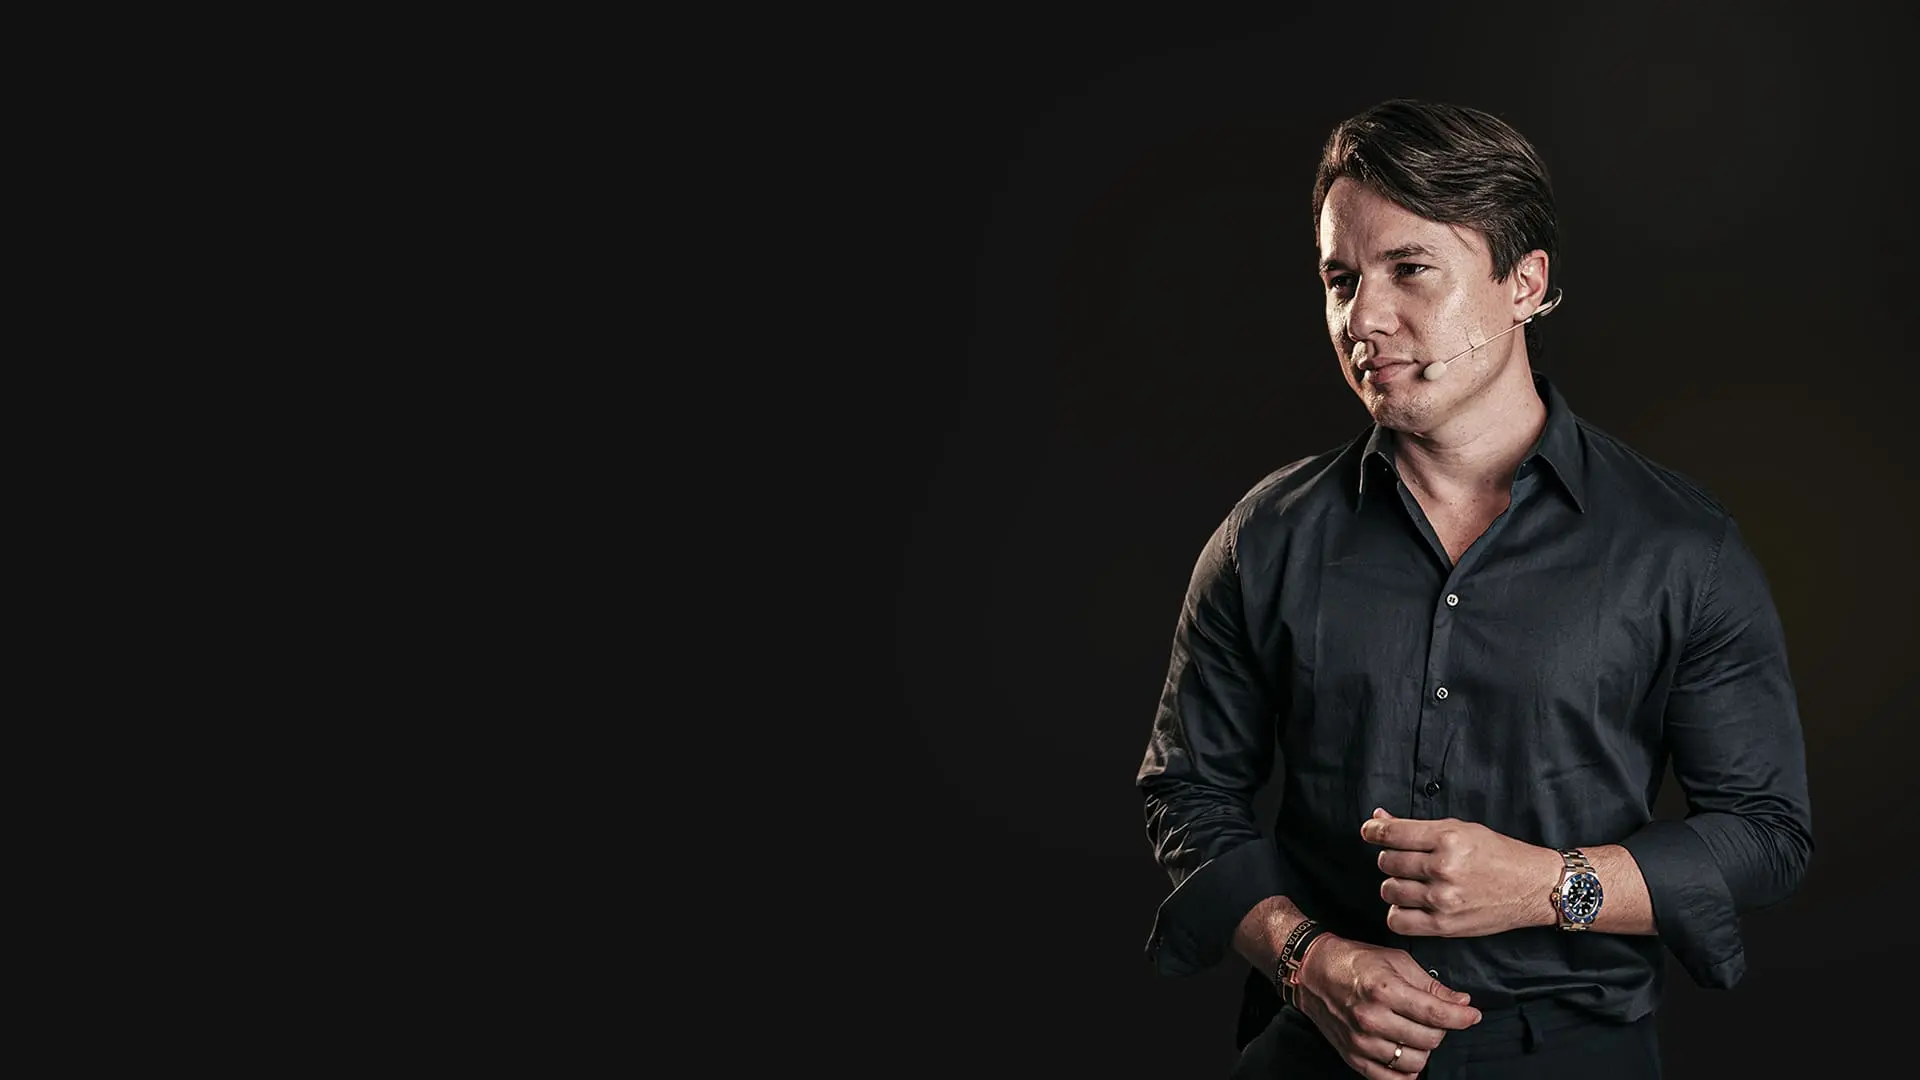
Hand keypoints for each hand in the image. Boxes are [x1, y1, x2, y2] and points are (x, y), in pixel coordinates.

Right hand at [1292, 934, 1481, 1078]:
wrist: (1313, 972)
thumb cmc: (1355, 961)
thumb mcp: (1396, 961)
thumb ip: (1431, 984)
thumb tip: (1461, 1002)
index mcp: (1384, 989)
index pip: (1435, 1014)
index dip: (1462, 1017)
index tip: (1472, 1015)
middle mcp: (1372, 1018)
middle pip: (1429, 1040)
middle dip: (1441, 1029)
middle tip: (1434, 1016)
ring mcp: (1361, 1041)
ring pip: (1414, 1062)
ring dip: (1424, 1049)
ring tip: (1416, 1032)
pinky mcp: (1353, 1056)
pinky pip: (1390, 1079)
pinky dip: (1406, 1071)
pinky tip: (1406, 1054)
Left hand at [1360, 808, 1559, 936]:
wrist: (1533, 887)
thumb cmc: (1499, 854)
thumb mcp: (1460, 829)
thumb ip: (1416, 827)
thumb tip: (1378, 818)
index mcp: (1447, 838)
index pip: (1391, 833)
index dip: (1373, 830)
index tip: (1369, 831)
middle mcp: (1443, 867)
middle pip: (1387, 862)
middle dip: (1392, 859)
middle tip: (1407, 860)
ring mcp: (1443, 898)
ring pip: (1389, 890)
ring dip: (1395, 885)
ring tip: (1413, 882)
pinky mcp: (1444, 925)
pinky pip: (1398, 921)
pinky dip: (1399, 913)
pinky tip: (1411, 905)